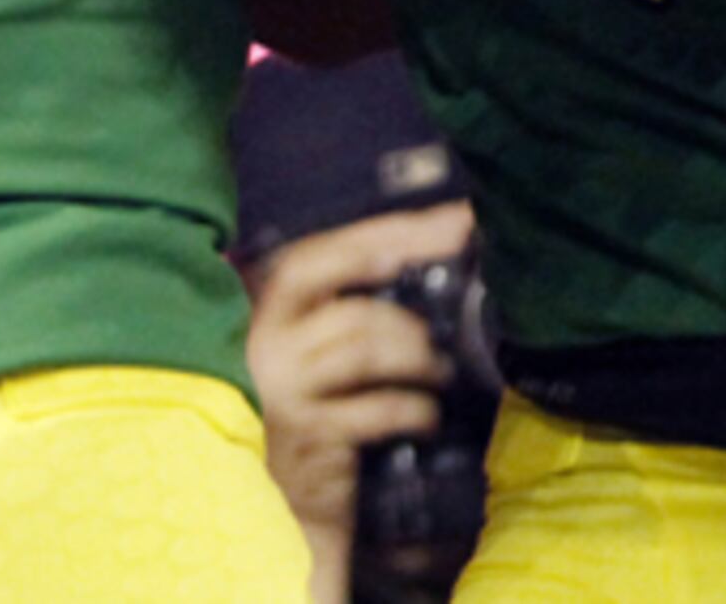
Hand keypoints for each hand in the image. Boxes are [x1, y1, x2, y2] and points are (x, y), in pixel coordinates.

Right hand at [245, 201, 476, 560]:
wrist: (278, 504)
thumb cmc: (310, 409)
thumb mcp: (312, 350)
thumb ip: (347, 304)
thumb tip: (427, 247)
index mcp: (268, 314)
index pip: (318, 255)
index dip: (380, 232)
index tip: (446, 221)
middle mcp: (265, 345)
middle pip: (332, 283)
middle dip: (399, 259)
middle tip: (459, 250)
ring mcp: (283, 391)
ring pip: (363, 345)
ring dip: (417, 350)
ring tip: (440, 366)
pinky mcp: (308, 436)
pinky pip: (374, 409)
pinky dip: (412, 407)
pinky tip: (427, 413)